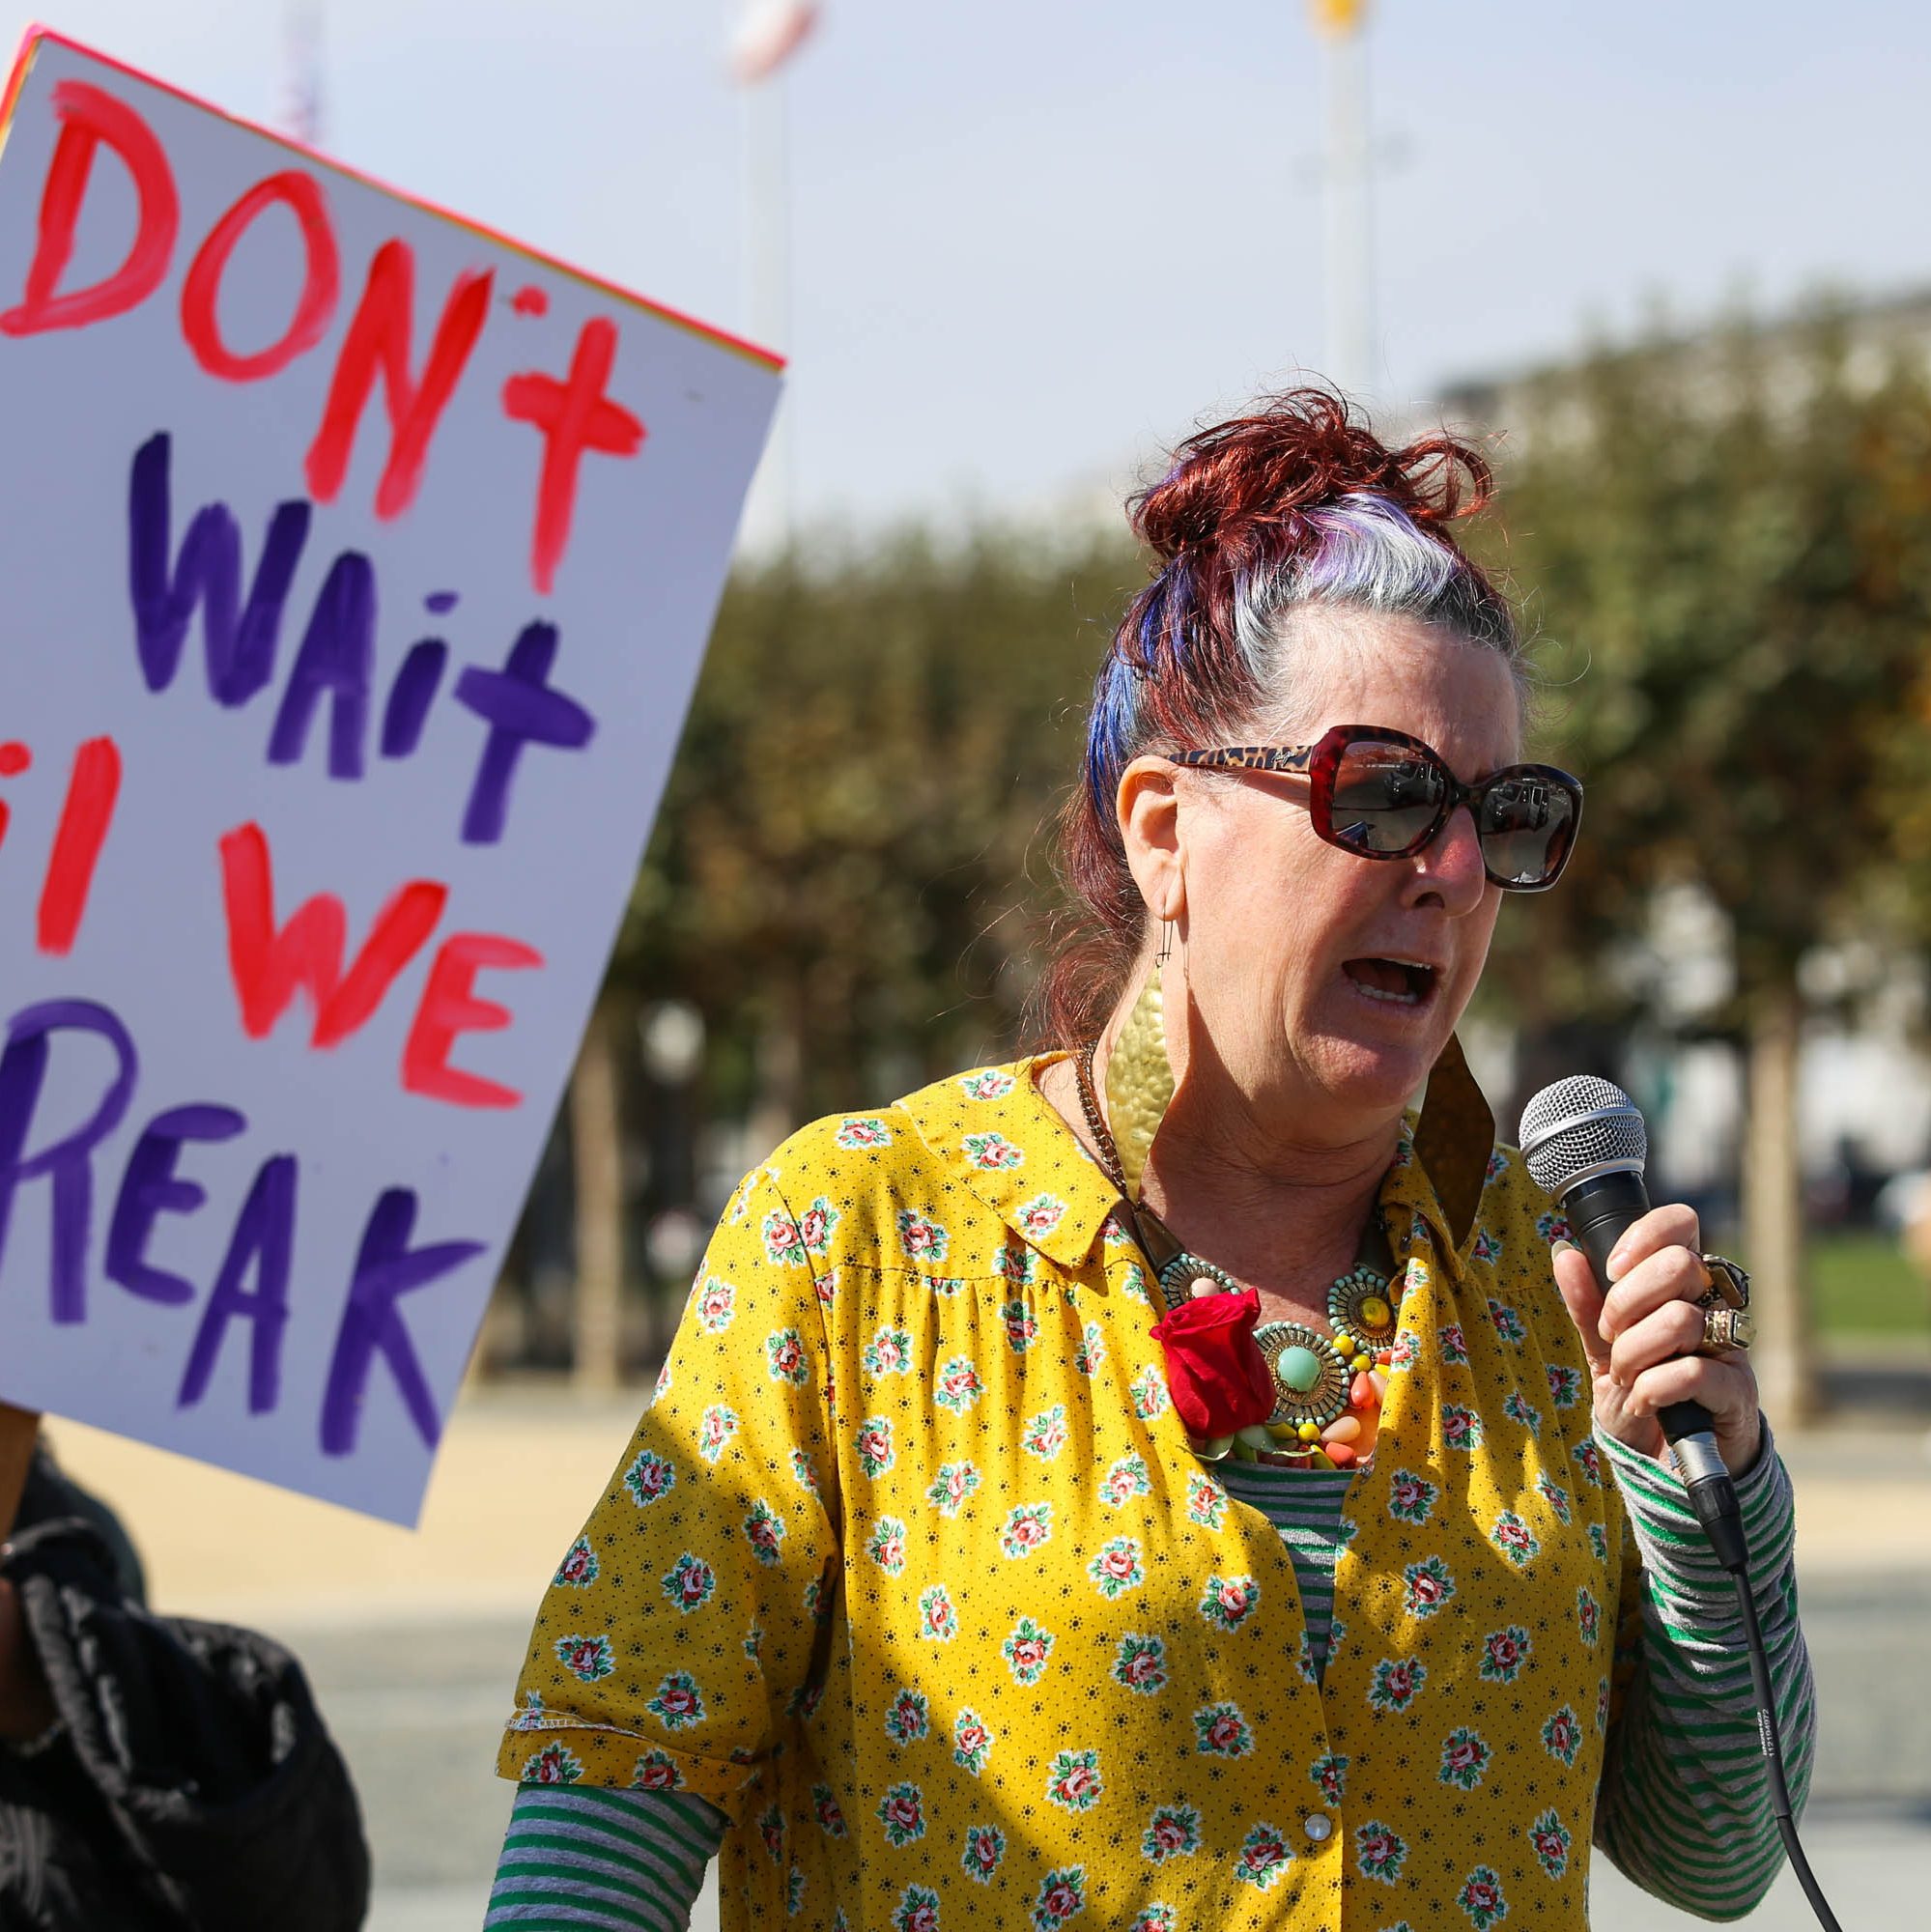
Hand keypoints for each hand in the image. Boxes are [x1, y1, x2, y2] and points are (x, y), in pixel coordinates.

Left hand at [1552, 1204, 1761, 1473]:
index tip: (1612, 1270)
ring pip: (1679, 1320)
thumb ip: (1586, 1303)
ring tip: (1624, 1377)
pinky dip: (1652, 1389)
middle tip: (1611, 1336)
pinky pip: (1692, 1372)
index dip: (1644, 1236)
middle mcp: (1713, 1305)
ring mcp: (1729, 1346)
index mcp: (1682, 1284)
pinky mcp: (1736, 1389)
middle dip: (1625, 1303)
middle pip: (1678, 1265)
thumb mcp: (1603, 1346)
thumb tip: (1565, 1252)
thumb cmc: (1642, 1390)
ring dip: (1633, 1353)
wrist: (1668, 1459)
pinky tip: (1642, 1403)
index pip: (1682, 1225)